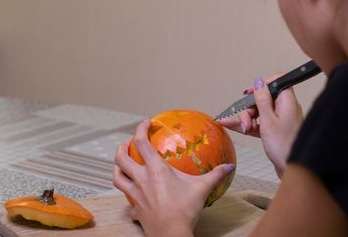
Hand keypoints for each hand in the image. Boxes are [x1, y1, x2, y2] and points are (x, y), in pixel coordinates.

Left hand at [113, 119, 235, 236]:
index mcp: (155, 170)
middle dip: (122, 146)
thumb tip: (230, 166)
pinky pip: (125, 197)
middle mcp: (141, 179)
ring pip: (117, 176)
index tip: (146, 122)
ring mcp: (135, 194)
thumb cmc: (185, 210)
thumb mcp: (202, 189)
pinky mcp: (134, 208)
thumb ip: (216, 175)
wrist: (171, 235)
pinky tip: (133, 192)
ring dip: (117, 166)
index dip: (141, 128)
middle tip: (128, 142)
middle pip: (121, 158)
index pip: (141, 143)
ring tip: (122, 162)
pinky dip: (126, 192)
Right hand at [218, 74, 302, 176]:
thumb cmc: (284, 147)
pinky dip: (248, 125)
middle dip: (249, 108)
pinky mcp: (274, 131)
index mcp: (287, 101)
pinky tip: (231, 126)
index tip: (249, 93)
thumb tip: (259, 80)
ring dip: (247, 119)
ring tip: (244, 129)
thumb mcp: (268, 121)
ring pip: (258, 111)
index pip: (276, 82)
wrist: (291, 170)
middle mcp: (284, 108)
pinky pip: (258, 123)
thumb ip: (262, 99)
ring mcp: (279, 120)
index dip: (261, 85)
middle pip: (262, 99)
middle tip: (246, 121)